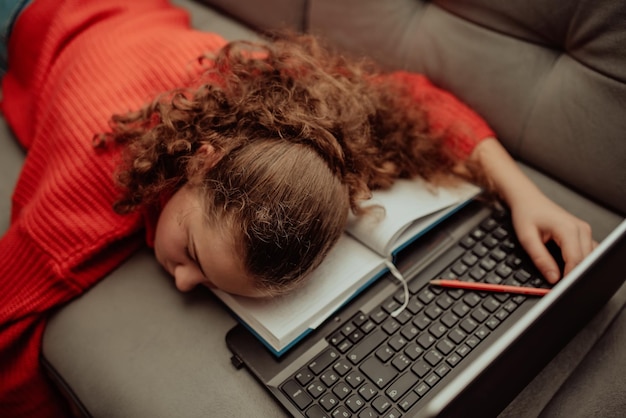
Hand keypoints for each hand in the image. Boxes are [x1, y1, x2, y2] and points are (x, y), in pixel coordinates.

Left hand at [466, 138, 596, 283]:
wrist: (528, 200)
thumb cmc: (526, 214)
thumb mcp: (527, 238)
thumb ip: (540, 259)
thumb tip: (553, 277)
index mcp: (568, 229)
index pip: (576, 260)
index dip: (570, 278)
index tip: (562, 288)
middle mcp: (580, 229)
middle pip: (586, 261)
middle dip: (575, 275)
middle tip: (561, 287)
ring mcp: (584, 230)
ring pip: (589, 257)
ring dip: (578, 268)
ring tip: (563, 276)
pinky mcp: (582, 233)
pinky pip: (587, 252)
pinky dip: (580, 261)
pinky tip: (567, 266)